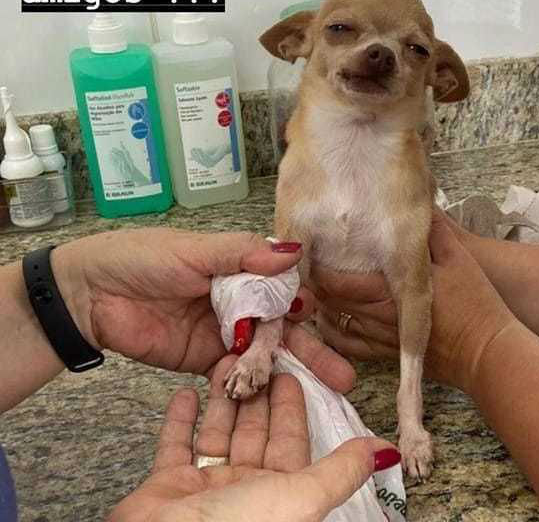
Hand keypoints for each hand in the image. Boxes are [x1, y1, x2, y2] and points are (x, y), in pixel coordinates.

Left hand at [51, 229, 305, 376]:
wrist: (90, 295)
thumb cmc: (142, 259)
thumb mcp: (195, 250)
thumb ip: (242, 254)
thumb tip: (293, 251)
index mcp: (239, 268)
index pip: (281, 289)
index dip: (303, 305)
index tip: (322, 319)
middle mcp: (238, 302)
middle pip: (281, 327)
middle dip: (311, 349)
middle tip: (342, 374)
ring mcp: (223, 333)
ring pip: (265, 353)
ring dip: (291, 371)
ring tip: (324, 389)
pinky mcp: (204, 361)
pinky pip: (236, 373)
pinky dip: (252, 382)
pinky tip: (271, 394)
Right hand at [108, 355, 399, 521]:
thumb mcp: (300, 498)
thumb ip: (339, 471)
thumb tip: (385, 452)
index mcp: (278, 494)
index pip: (290, 440)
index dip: (291, 406)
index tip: (290, 372)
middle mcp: (243, 491)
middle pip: (253, 432)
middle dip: (255, 395)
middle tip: (254, 357)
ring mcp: (203, 490)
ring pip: (217, 432)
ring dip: (221, 398)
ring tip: (221, 363)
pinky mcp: (164, 488)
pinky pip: (174, 445)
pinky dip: (180, 420)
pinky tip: (185, 392)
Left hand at [310, 210, 517, 390]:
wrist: (488, 351)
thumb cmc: (475, 302)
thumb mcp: (457, 256)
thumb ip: (433, 228)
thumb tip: (418, 199)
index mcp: (389, 291)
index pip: (338, 280)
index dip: (318, 266)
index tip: (312, 248)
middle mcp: (377, 317)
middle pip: (330, 301)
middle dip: (315, 283)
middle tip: (307, 264)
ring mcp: (380, 339)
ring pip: (334, 323)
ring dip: (321, 306)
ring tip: (314, 287)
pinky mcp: (386, 355)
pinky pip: (349, 345)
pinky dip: (333, 331)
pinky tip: (330, 318)